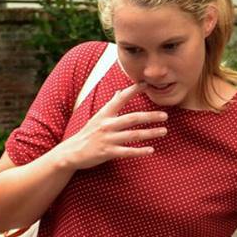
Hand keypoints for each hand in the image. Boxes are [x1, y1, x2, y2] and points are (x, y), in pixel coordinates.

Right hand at [52, 86, 168, 170]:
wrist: (71, 152)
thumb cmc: (87, 134)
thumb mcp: (97, 117)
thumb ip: (110, 105)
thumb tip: (119, 91)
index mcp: (105, 114)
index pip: (121, 98)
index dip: (133, 90)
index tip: (146, 84)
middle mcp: (107, 124)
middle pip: (132, 118)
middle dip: (150, 116)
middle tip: (165, 115)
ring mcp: (107, 139)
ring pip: (133, 135)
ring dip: (150, 133)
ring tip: (164, 131)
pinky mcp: (107, 152)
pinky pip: (127, 152)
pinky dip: (140, 151)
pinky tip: (151, 150)